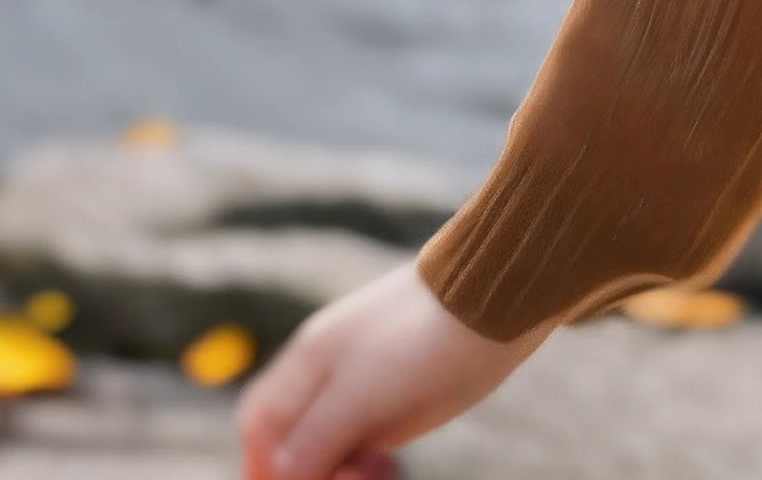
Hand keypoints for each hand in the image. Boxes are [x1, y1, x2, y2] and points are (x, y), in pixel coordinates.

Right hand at [235, 261, 540, 479]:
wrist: (501, 299)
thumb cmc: (425, 342)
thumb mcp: (360, 395)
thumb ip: (313, 438)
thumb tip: (277, 475)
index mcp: (306, 362)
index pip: (260, 426)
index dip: (262, 465)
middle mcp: (328, 371)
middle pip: (292, 440)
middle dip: (307, 472)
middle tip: (350, 479)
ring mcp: (363, 382)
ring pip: (329, 446)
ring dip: (340, 472)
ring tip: (377, 472)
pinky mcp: (398, 395)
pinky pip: (362, 442)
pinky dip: (364, 465)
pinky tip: (387, 467)